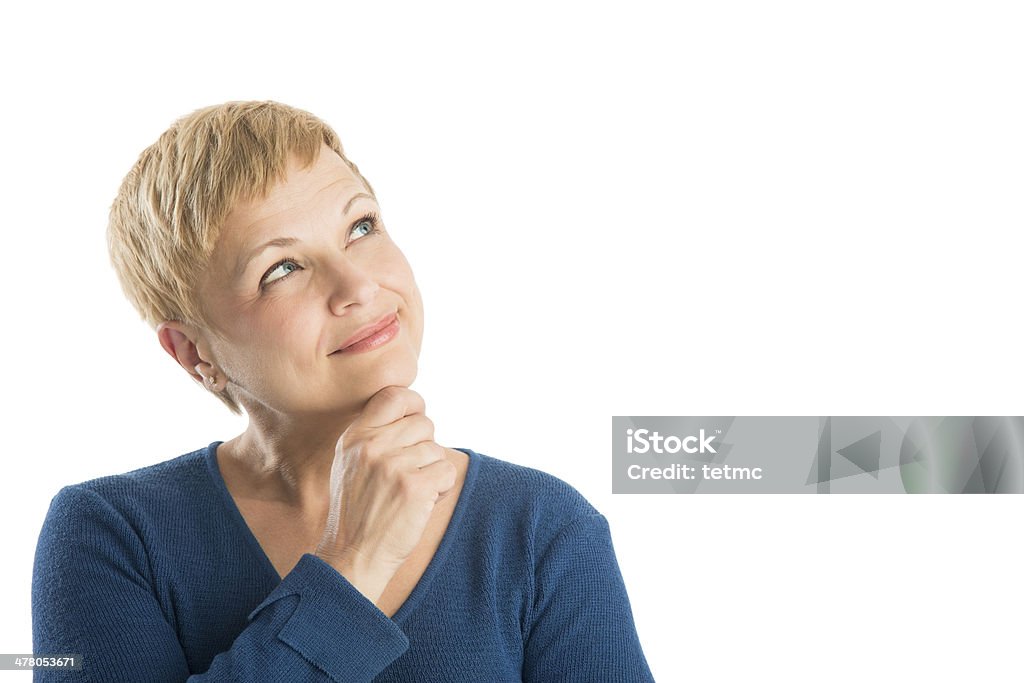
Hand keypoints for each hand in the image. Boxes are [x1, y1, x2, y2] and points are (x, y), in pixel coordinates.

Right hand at [314, 385, 456, 603]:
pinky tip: (420, 503)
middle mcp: (371, 446)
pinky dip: (441, 488)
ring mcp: (393, 466)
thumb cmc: (357, 512)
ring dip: (432, 471)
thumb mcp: (350, 464)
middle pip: (423, 423)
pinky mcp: (414, 487)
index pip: (393, 395)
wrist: (352, 556)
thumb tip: (412, 409)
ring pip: (436, 450)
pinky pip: (448, 471)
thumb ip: (373, 435)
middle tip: (409, 473)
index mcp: (355, 437)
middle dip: (425, 447)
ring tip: (409, 493)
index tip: (416, 419)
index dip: (414, 404)